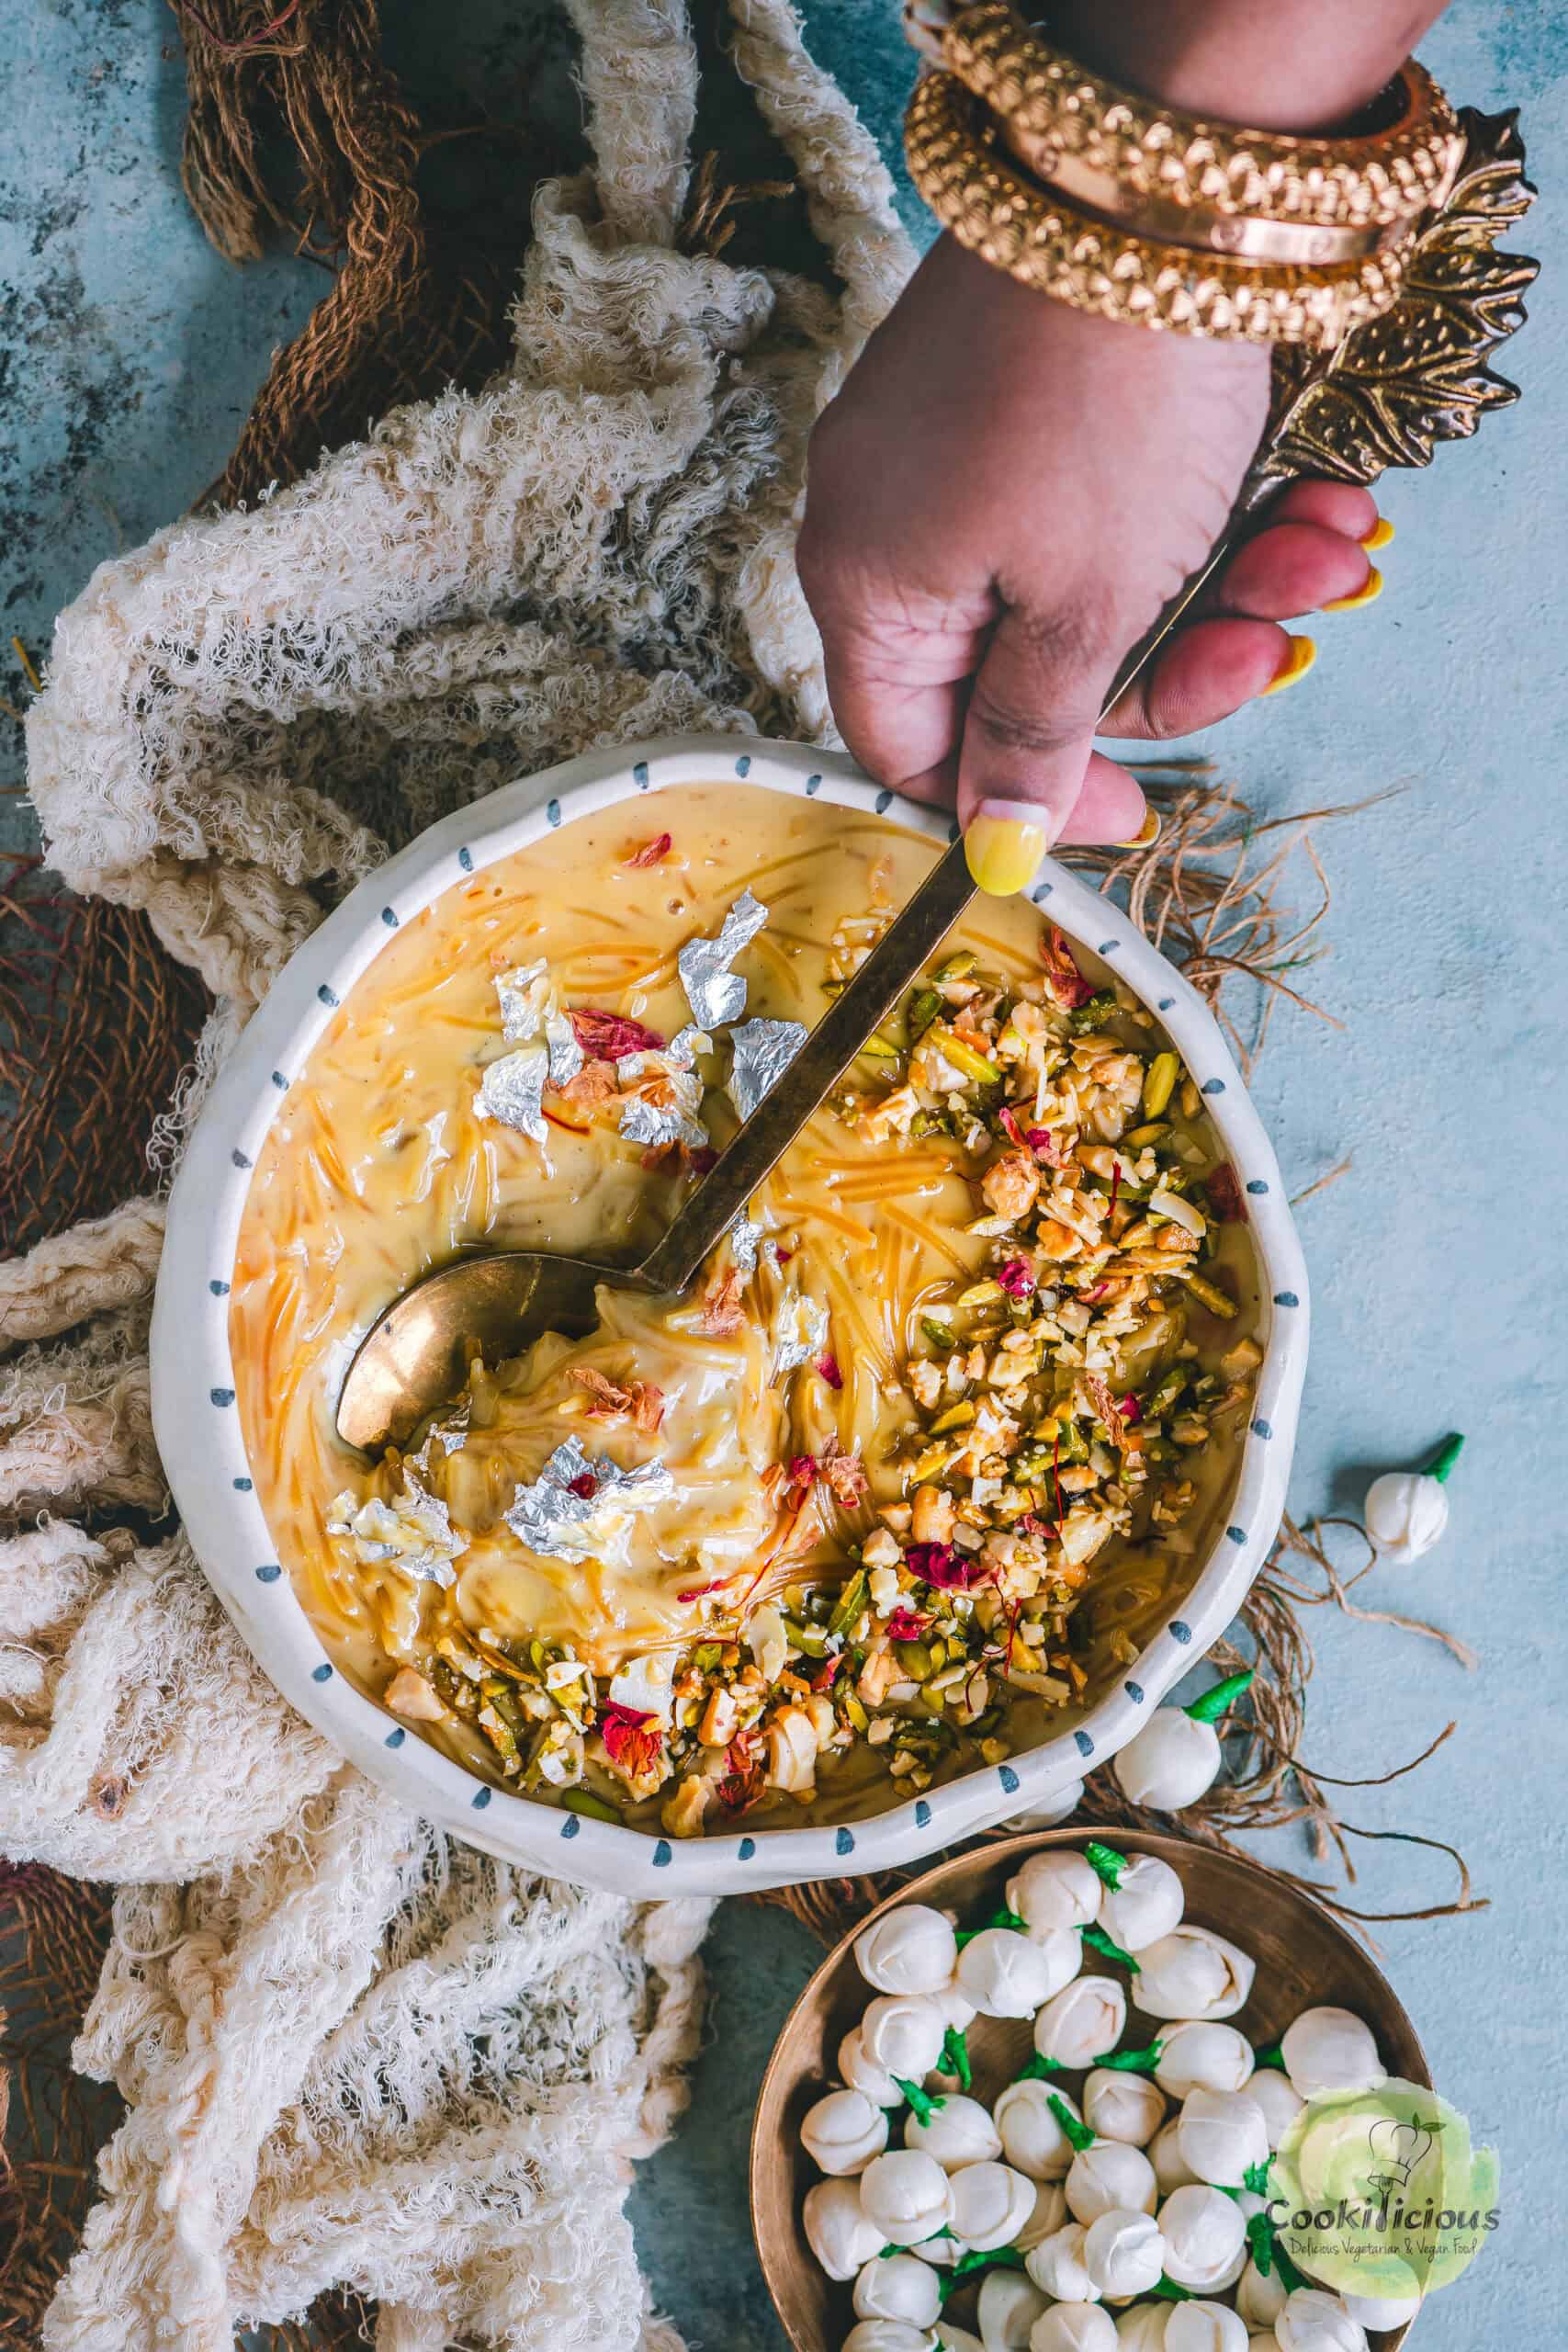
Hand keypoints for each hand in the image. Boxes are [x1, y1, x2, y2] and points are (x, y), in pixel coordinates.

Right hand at [797, 236, 1381, 884]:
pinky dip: (1211, 516)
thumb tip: (999, 844)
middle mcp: (896, 520)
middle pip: (1028, 666)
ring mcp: (964, 451)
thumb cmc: (1098, 409)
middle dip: (1169, 665)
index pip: (915, 745)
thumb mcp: (1079, 606)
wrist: (1160, 187)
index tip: (1134, 805)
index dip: (1024, 797)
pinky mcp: (1037, 394)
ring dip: (1219, 590)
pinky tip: (1306, 503)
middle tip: (1266, 649)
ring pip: (1093, 583)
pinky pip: (1113, 502)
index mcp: (868, 586)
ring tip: (1318, 554)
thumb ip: (1034, 733)